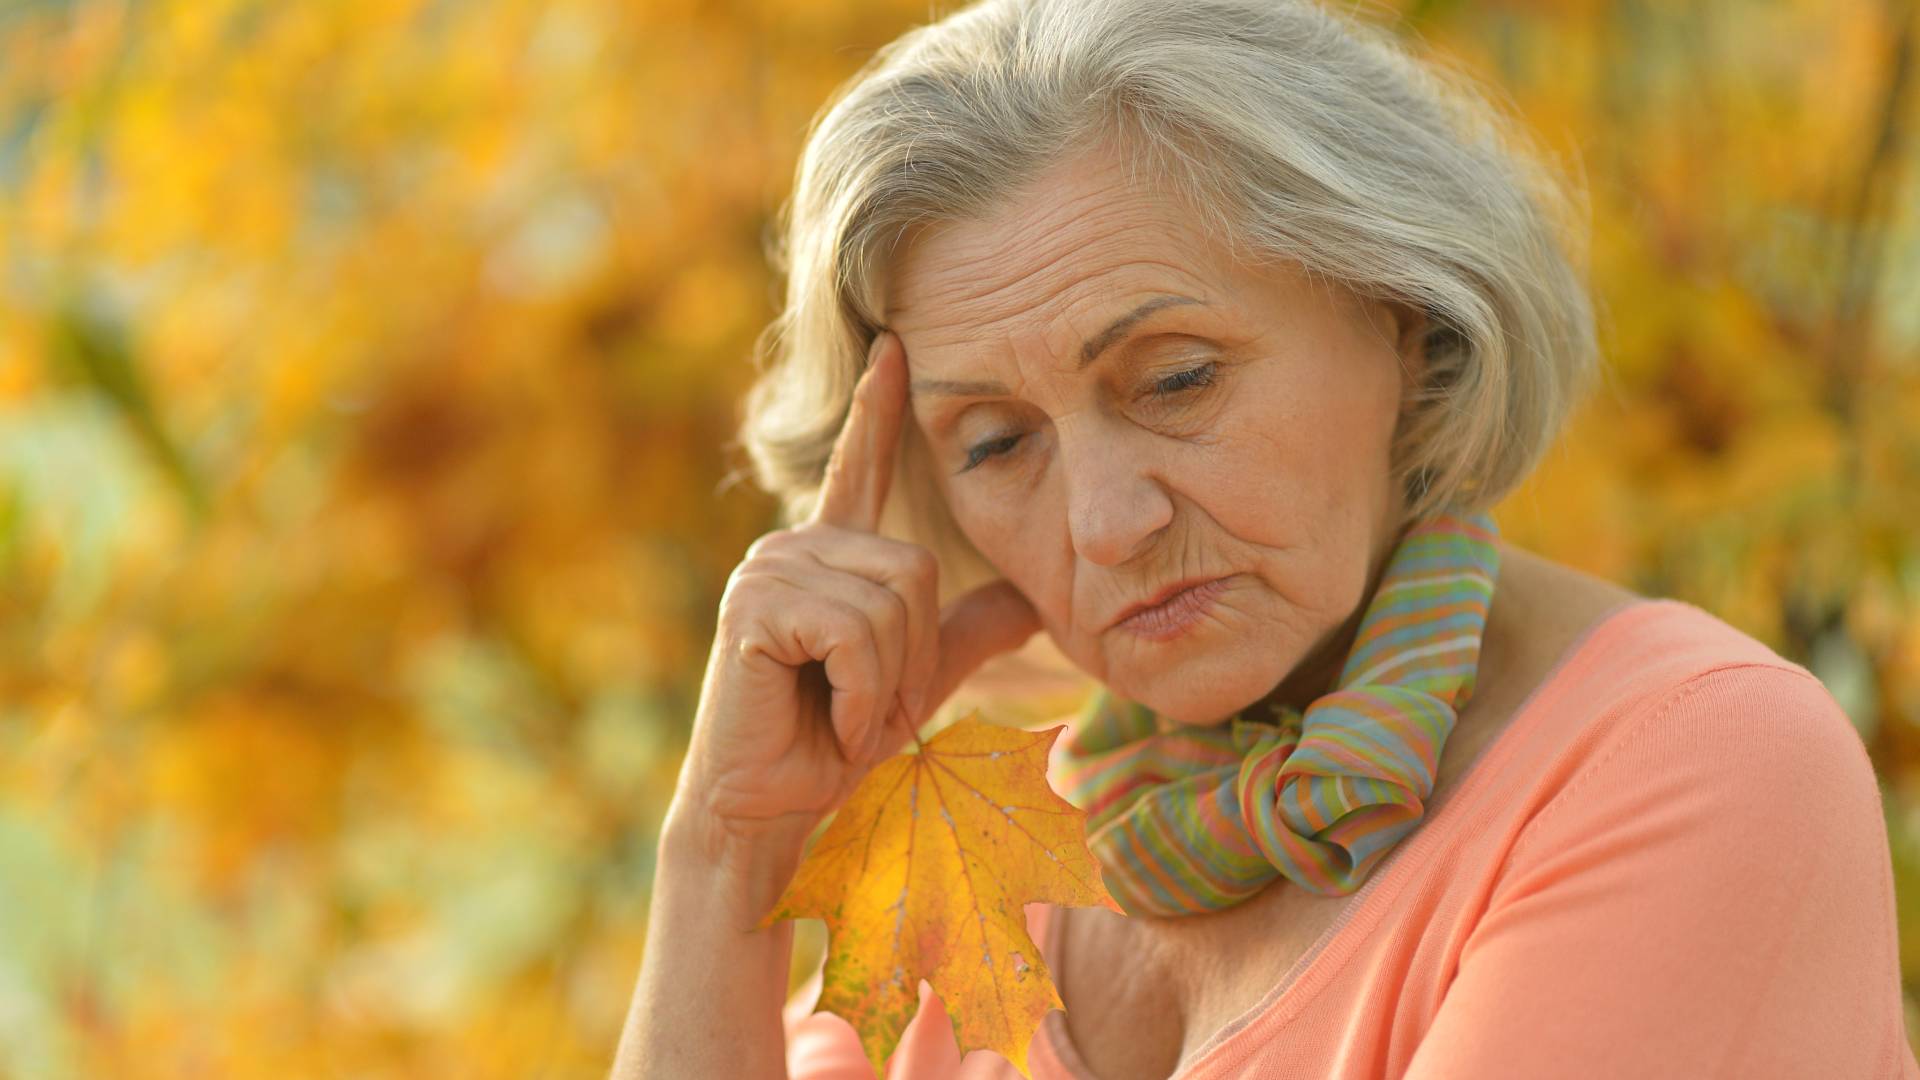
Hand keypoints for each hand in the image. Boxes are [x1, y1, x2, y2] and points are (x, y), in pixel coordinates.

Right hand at [669, 331, 1041, 859]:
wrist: (769, 809)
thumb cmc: (829, 744)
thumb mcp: (914, 680)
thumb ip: (965, 632)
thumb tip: (1032, 597)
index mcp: (829, 556)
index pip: (861, 468)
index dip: (878, 410)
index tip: (896, 343)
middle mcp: (794, 548)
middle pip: (915, 567)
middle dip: (913, 657)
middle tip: (871, 707)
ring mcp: (769, 571)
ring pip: (892, 601)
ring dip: (886, 685)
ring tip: (844, 714)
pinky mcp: (756, 606)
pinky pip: (856, 632)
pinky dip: (861, 695)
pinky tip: (826, 719)